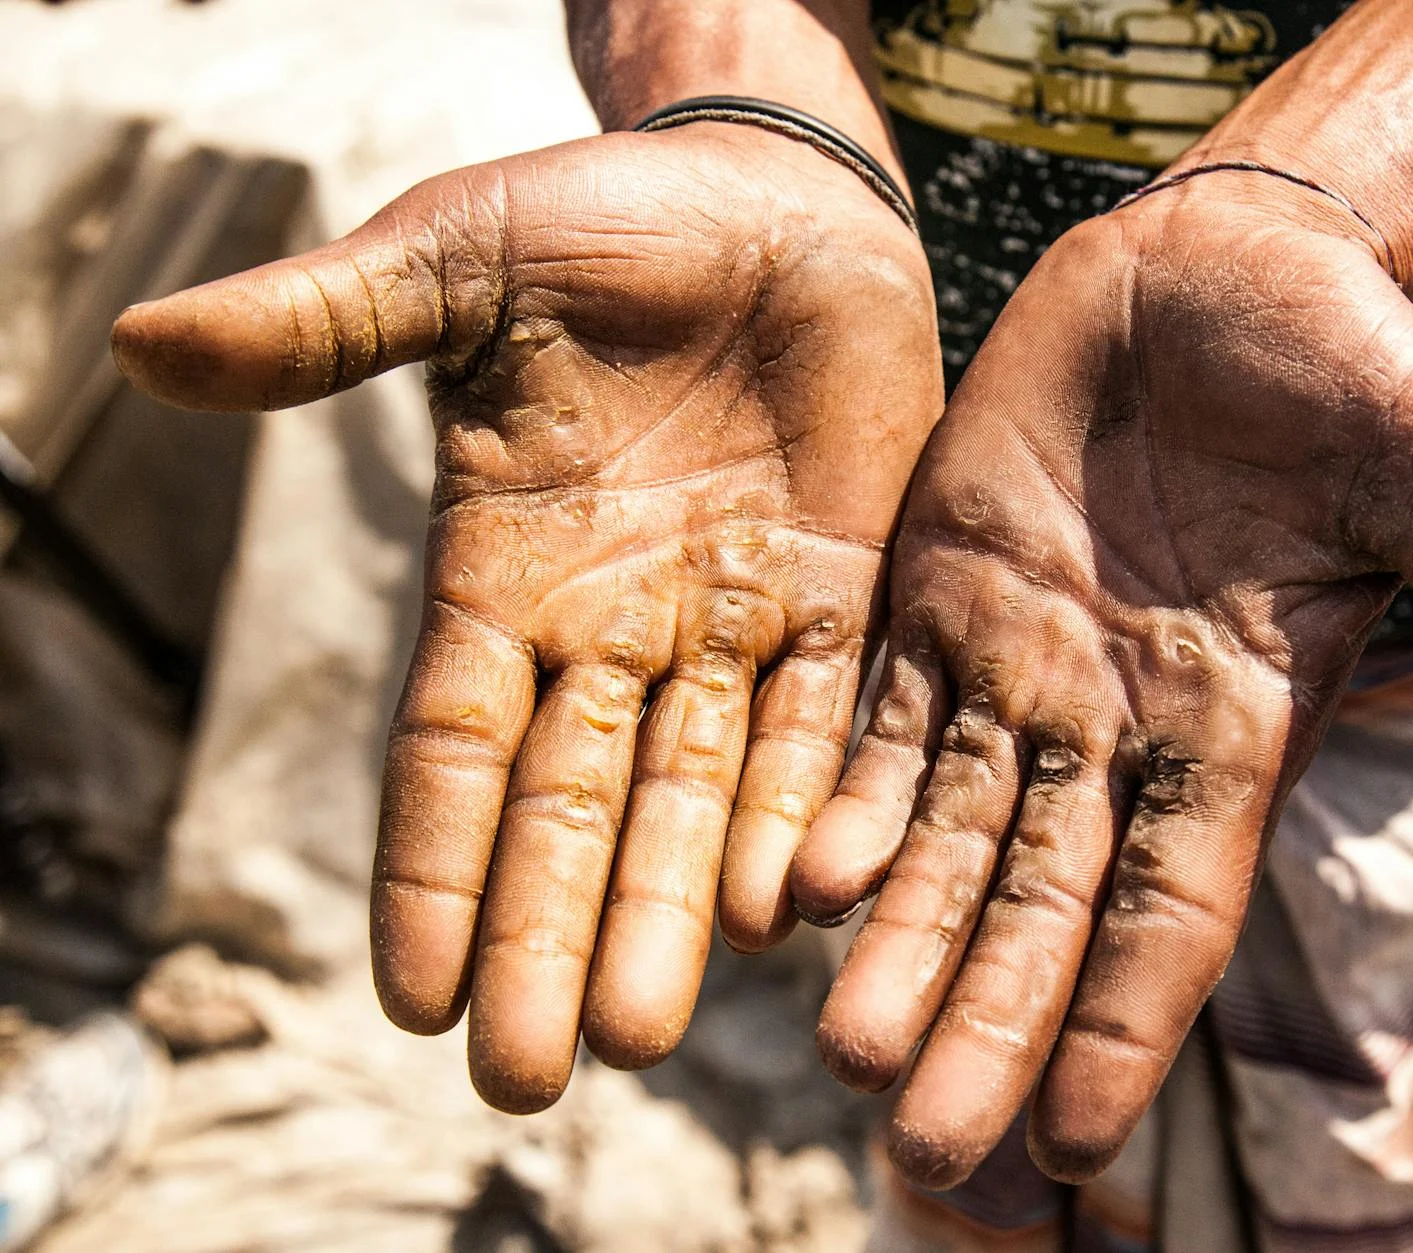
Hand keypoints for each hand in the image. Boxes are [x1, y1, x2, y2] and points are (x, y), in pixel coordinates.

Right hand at [113, 126, 941, 1110]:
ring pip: (699, 793)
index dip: (433, 867)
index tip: (413, 996)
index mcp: (506, 570)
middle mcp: (616, 625)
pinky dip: (808, 805)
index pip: (453, 747)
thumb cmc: (597, 226)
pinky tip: (788, 904)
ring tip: (647, 1031)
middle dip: (552, 936)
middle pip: (574, 807)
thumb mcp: (455, 260)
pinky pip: (825, 716)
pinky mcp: (846, 589)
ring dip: (673, 911)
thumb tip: (141, 343)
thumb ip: (330, 321)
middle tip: (537, 1079)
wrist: (767, 201)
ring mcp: (732, 617)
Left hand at [790, 174, 1412, 1186]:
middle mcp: (1116, 725)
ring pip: (941, 832)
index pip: (1176, 904)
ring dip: (897, 942)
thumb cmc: (1348, 365)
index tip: (1072, 1138)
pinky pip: (875, 717)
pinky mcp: (938, 595)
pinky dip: (836, 799)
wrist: (1225, 263)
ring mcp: (1018, 664)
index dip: (1124, 1018)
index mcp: (1236, 723)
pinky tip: (796, 886)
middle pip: (1041, 902)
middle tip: (924, 1153)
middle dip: (986, 1023)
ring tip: (843, 1057)